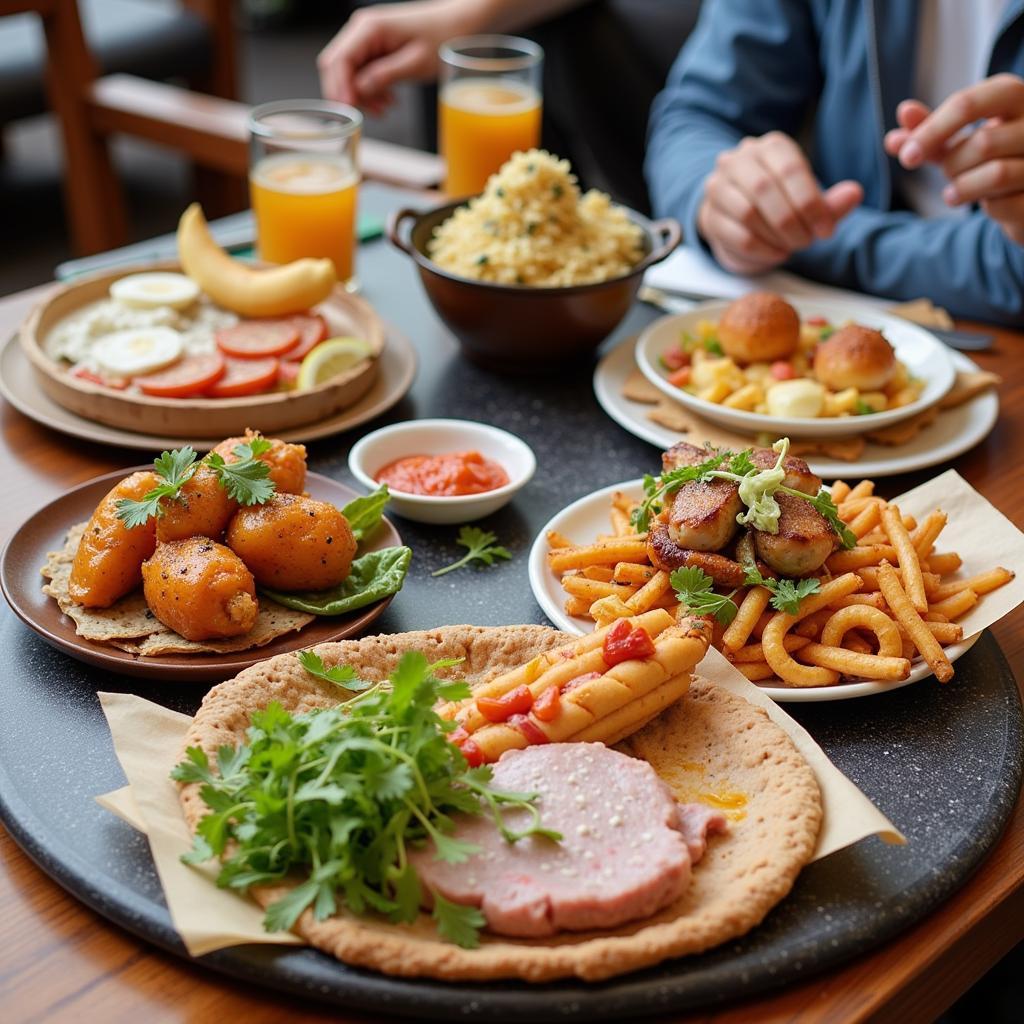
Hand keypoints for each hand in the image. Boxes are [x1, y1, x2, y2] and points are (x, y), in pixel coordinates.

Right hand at [318, 0, 488, 115]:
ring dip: (361, 95)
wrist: (454, 25)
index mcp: (369, 28)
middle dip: (349, 94)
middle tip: (372, 112)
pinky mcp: (372, 49)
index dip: (340, 88)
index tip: (351, 109)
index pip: (339, 60)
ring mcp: (365, 39)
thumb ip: (385, 75)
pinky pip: (359, 73)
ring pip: (346, 73)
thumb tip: (359, 90)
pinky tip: (387, 99)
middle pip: (336, 66)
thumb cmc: (440, 38)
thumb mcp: (415, 62)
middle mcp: (361, 30)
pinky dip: (369, 90)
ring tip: (385, 107)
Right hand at [697, 132, 863, 274]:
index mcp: (771, 146)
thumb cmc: (780, 204)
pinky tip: (776, 253)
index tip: (826, 230)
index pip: (790, 169)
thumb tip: (855, 193)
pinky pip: (736, 236)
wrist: (738, 215)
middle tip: (807, 242)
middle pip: (764, 189)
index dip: (811, 203)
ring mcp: (719, 187)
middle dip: (791, 221)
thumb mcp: (809, 201)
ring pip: (747, 213)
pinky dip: (762, 250)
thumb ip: (831, 202)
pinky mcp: (710, 216)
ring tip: (791, 247)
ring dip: (775, 236)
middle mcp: (739, 160)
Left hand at [884, 74, 1023, 244]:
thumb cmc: (988, 157)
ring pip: (996, 173)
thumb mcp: (956, 142)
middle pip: (982, 142)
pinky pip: (1005, 204)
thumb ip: (927, 135)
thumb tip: (896, 129)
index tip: (907, 157)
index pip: (967, 104)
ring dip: (964, 187)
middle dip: (953, 165)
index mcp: (1013, 95)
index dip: (931, 131)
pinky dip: (986, 207)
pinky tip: (989, 202)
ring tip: (957, 191)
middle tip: (949, 173)